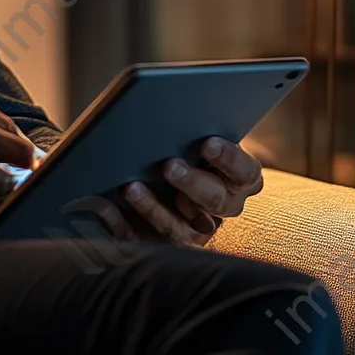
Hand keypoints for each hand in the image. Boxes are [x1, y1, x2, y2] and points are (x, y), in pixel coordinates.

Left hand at [118, 137, 263, 246]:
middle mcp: (225, 206)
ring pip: (181, 227)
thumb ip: (195, 132)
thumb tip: (173, 112)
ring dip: (156, 208)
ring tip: (131, 188)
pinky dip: (127, 223)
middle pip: (215, 200)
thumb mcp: (200, 137)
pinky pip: (150, 239)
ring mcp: (199, 228)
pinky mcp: (172, 241)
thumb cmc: (192, 146)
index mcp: (241, 179)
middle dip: (191, 182)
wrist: (180, 174)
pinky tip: (110, 207)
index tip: (207, 143)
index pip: (244, 171)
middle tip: (169, 165)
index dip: (228, 159)